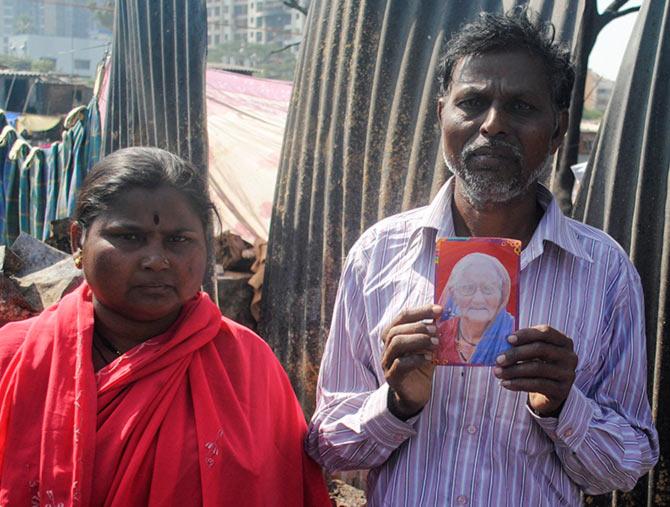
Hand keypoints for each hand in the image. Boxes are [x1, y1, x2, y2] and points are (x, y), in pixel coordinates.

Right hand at [381, 304, 441, 419]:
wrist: (415, 393)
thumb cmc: (421, 366)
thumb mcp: (428, 347)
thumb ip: (432, 334)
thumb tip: (446, 318)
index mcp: (394, 335)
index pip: (402, 317)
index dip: (420, 311)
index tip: (439, 310)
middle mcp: (387, 347)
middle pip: (396, 330)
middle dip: (418, 327)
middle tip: (436, 329)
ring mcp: (387, 362)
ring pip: (396, 344)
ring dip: (418, 340)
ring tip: (435, 342)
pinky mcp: (392, 377)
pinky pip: (400, 364)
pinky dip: (416, 358)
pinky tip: (429, 358)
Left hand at [493, 325, 577, 416]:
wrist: (547, 394)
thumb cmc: (536, 366)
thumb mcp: (532, 353)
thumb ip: (521, 345)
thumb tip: (499, 341)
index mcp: (563, 341)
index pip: (545, 332)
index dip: (526, 334)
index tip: (507, 339)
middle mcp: (569, 356)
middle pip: (541, 349)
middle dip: (516, 353)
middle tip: (498, 359)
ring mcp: (567, 374)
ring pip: (537, 368)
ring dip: (513, 370)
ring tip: (498, 372)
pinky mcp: (562, 390)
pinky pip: (537, 385)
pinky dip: (518, 384)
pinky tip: (505, 383)